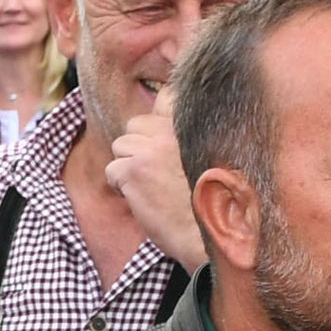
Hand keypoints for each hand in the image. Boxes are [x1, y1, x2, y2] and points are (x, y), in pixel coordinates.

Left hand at [101, 95, 206, 270]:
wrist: (218, 232)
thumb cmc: (217, 200)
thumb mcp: (212, 154)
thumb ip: (190, 133)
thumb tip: (166, 109)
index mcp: (195, 123)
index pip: (166, 98)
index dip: (157, 123)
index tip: (163, 146)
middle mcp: (172, 130)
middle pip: (135, 125)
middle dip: (138, 147)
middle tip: (154, 173)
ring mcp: (151, 149)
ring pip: (120, 146)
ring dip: (129, 167)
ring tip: (151, 187)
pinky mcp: (134, 171)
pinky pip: (112, 170)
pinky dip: (121, 186)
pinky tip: (142, 199)